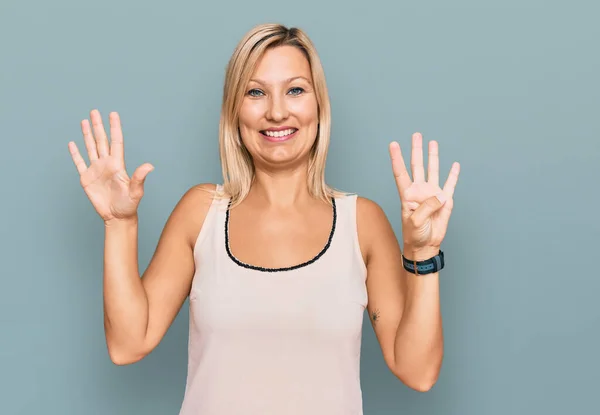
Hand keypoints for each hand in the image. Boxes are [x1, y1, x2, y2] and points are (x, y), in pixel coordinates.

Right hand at [68, 109, 153, 223]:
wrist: (117, 217)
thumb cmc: (129, 205)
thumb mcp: (136, 191)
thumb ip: (139, 177)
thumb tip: (150, 166)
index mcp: (118, 164)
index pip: (116, 141)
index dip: (114, 127)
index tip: (113, 114)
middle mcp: (106, 164)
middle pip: (101, 140)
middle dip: (98, 126)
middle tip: (95, 111)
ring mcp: (96, 170)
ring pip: (91, 148)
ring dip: (87, 135)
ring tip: (85, 121)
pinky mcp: (87, 178)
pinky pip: (80, 163)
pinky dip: (75, 153)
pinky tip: (72, 143)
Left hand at [389, 132, 459, 258]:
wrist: (425, 245)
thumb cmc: (414, 234)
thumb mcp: (415, 222)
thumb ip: (426, 207)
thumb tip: (440, 195)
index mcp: (407, 194)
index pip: (401, 172)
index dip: (397, 158)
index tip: (393, 144)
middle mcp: (419, 190)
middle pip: (417, 165)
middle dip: (416, 150)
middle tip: (416, 135)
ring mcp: (432, 194)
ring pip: (433, 170)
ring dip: (433, 156)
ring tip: (432, 143)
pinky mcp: (445, 201)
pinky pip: (450, 184)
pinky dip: (453, 175)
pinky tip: (454, 164)